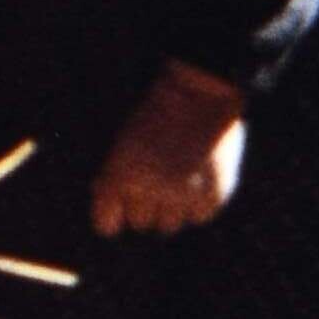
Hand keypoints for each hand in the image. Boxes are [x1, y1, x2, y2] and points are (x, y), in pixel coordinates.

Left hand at [91, 61, 247, 233]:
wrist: (201, 93)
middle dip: (146, 205)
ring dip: (173, 207)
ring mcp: (182, 196)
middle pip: (141, 223)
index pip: (106, 225)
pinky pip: (199, 216)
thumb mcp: (124, 145)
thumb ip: (114, 183)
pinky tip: (200, 176)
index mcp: (121, 175)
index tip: (119, 207)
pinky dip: (199, 202)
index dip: (113, 213)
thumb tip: (113, 221)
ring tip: (181, 175)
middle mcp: (149, 190)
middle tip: (158, 177)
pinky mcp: (211, 198)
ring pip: (170, 224)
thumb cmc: (157, 116)